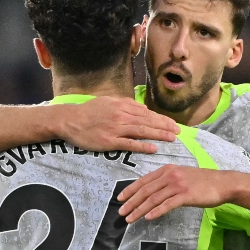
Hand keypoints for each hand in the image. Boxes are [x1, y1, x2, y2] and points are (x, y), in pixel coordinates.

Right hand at [55, 97, 178, 154]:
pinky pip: (129, 144)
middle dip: (165, 127)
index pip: (147, 113)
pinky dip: (142, 146)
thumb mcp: (108, 101)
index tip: (173, 124)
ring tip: (172, 139)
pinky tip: (153, 148)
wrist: (70, 120)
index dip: (161, 119)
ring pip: (142, 131)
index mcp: (122, 106)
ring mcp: (116, 129)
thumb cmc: (89, 111)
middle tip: (179, 132)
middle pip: (148, 121)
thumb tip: (143, 109)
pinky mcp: (110, 141)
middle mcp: (121, 116)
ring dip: (159, 135)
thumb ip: (126, 104)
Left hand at [118, 165, 233, 221]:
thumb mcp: (182, 175)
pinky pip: (167, 204)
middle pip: (145, 190)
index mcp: (167, 169)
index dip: (130, 190)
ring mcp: (178, 185)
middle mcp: (170, 175)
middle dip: (131, 202)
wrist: (222, 183)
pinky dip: (156, 211)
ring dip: (140, 209)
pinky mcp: (186, 195)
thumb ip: (167, 181)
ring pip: (153, 198)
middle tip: (121, 212)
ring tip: (130, 218)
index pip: (144, 180)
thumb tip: (153, 191)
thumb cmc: (203, 182)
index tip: (120, 199)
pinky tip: (148, 217)